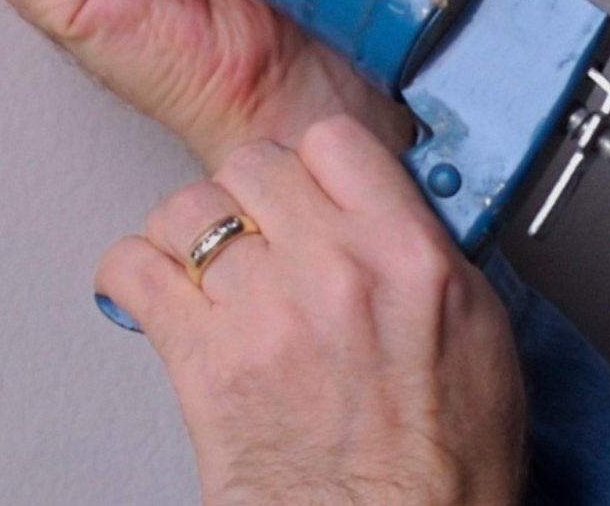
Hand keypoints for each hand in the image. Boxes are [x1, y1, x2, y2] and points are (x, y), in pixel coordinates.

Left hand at [97, 117, 523, 505]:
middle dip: (251, 197)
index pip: (333, 140)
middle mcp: (332, 271)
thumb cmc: (443, 469)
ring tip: (206, 266)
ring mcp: (262, 313)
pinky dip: (133, 274)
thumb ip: (425, 251)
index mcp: (406, 254)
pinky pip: (135, 271)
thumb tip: (387, 212)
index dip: (314, 164)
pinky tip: (153, 290)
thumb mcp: (477, 334)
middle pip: (253, 165)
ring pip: (187, 210)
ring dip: (191, 235)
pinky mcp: (203, 362)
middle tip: (258, 233)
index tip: (309, 187)